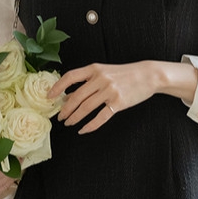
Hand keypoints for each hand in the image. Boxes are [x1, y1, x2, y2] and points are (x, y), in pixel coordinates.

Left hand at [48, 60, 197, 133]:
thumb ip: (88, 81)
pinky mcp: (119, 103)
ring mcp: (110, 91)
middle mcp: (101, 79)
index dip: (58, 87)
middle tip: (60, 117)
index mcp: (95, 69)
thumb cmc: (124, 74)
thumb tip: (68, 95)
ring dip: (75, 117)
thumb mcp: (105, 71)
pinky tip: (84, 130)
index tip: (50, 97)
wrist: (148, 75)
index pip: (70, 77)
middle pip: (77, 96)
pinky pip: (101, 117)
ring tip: (69, 123)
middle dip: (66, 109)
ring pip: (86, 108)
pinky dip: (90, 125)